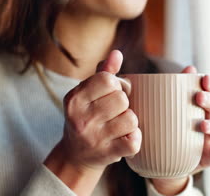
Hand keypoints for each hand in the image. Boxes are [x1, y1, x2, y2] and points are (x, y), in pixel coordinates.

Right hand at [57, 50, 140, 169]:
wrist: (75, 155)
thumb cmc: (86, 117)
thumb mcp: (87, 94)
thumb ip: (103, 72)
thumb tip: (117, 54)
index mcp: (75, 99)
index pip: (107, 79)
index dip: (116, 84)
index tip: (112, 92)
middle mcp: (81, 118)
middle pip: (121, 99)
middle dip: (124, 103)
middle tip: (115, 111)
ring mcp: (94, 138)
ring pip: (131, 119)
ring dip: (129, 121)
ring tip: (118, 125)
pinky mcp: (107, 154)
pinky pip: (134, 141)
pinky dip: (134, 138)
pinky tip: (125, 137)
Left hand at [150, 66, 209, 194]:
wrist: (161, 163)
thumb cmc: (160, 131)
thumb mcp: (155, 113)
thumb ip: (152, 98)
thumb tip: (134, 80)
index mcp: (195, 105)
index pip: (206, 90)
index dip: (208, 83)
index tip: (204, 78)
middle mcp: (206, 118)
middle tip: (199, 97)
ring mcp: (209, 137)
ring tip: (203, 125)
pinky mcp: (209, 155)